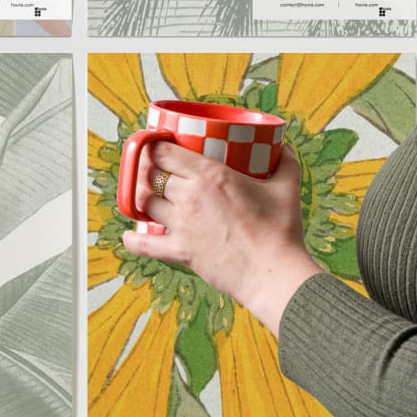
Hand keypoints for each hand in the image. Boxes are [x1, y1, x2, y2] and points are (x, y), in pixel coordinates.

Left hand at [123, 139, 321, 336]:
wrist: (273, 273)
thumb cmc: (280, 231)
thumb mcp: (287, 188)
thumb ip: (286, 163)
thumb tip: (286, 147)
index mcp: (211, 175)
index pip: (165, 152)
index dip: (154, 145)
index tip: (155, 144)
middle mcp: (190, 196)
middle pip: (152, 175)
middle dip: (148, 170)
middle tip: (153, 169)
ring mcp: (182, 225)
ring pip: (146, 204)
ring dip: (143, 198)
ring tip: (147, 196)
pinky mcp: (180, 252)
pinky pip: (145, 245)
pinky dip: (132, 240)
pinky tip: (129, 236)